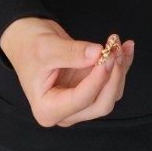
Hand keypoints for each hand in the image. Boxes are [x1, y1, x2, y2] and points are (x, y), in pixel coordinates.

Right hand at [0, 16, 134, 128]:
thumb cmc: (29, 46)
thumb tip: (100, 53)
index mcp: (48, 109)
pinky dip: (120, 65)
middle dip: (113, 76)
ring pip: (110, 94)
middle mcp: (65, 112)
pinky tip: (125, 47)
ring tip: (118, 42)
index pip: (82, 100)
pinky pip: (110, 83)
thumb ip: (73, 53)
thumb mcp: (47, 47)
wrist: (26, 38)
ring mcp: (78, 103)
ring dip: (119, 68)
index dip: (98, 78)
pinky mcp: (88, 90)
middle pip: (100, 104)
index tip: (107, 55)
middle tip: (115, 48)